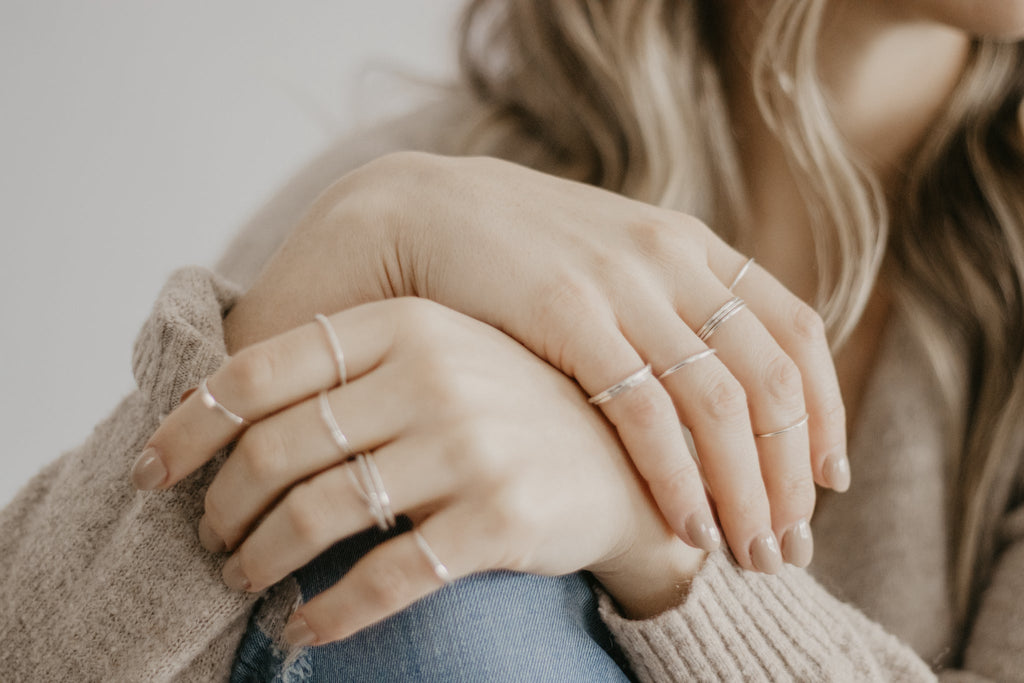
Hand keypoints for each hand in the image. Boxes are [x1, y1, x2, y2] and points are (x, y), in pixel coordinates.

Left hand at [136, 298, 703, 643]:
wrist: (625, 463)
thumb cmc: (511, 410)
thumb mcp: (441, 359)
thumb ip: (350, 370)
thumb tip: (219, 405)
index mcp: (407, 326)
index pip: (261, 371)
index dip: (190, 426)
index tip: (152, 471)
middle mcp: (435, 376)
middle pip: (277, 449)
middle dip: (222, 508)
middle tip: (211, 540)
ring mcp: (471, 448)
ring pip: (316, 516)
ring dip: (259, 561)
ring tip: (245, 580)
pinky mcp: (501, 519)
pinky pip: (382, 580)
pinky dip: (325, 612)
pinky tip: (301, 627)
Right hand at [224, 152, 844, 569]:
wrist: (417, 212)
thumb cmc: (514, 257)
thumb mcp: (609, 265)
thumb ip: (664, 310)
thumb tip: (716, 394)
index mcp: (690, 246)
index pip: (796, 334)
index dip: (825, 413)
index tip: (828, 483)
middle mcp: (671, 258)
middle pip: (772, 379)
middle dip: (791, 474)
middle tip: (790, 546)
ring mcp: (621, 282)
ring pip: (721, 402)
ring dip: (747, 489)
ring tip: (751, 555)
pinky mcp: (567, 312)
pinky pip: (645, 411)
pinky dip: (678, 476)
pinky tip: (688, 527)